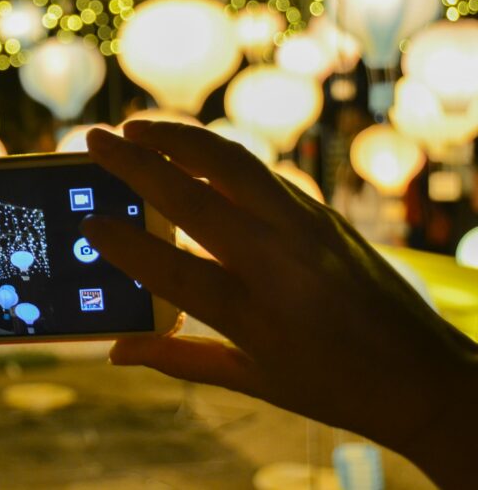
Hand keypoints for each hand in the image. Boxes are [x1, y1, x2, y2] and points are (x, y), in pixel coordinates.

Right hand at [83, 122, 477, 488]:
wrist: (427, 376)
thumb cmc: (337, 388)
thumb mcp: (255, 381)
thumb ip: (179, 359)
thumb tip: (116, 352)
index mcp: (256, 316)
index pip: (173, 269)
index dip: (124, 245)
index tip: (88, 223)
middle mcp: (280, 262)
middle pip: (194, 196)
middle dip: (136, 163)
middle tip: (93, 140)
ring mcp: (306, 229)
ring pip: (233, 163)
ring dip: (179, 138)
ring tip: (137, 128)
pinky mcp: (323, 214)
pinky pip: (261, 173)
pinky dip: (217, 155)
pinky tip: (190, 153)